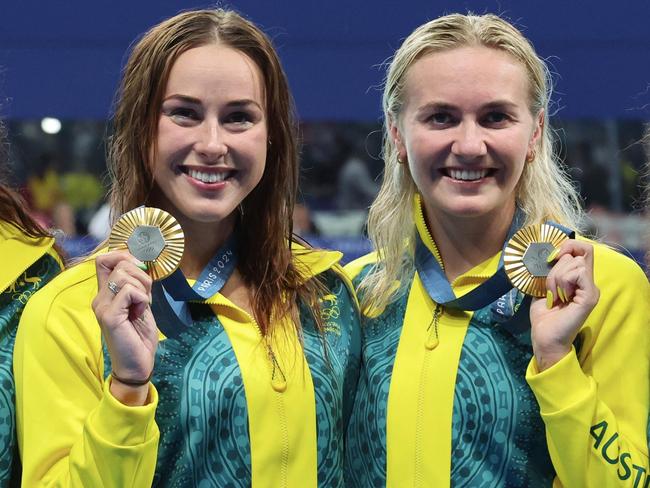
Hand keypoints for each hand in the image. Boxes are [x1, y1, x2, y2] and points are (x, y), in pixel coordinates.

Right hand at [92, 251, 157, 404]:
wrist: (137, 364)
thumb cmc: (139, 336)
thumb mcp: (141, 304)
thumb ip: (137, 286)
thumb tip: (142, 262)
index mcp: (106, 293)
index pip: (105, 260)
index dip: (124, 256)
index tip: (141, 269)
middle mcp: (100, 297)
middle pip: (118, 263)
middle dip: (141, 274)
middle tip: (146, 295)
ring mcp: (102, 306)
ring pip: (125, 274)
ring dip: (143, 287)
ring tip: (143, 306)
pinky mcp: (109, 316)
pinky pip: (130, 291)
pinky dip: (143, 298)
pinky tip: (141, 313)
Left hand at [529, 240, 599, 370]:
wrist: (544, 336)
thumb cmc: (544, 315)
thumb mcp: (543, 287)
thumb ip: (549, 270)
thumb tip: (547, 253)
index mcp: (579, 279)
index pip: (583, 249)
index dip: (567, 246)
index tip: (551, 258)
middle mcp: (588, 282)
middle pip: (575, 255)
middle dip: (555, 269)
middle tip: (549, 289)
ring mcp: (591, 289)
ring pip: (575, 263)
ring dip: (556, 278)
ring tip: (555, 296)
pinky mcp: (590, 296)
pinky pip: (578, 273)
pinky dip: (563, 282)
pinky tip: (561, 298)